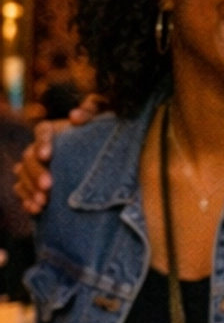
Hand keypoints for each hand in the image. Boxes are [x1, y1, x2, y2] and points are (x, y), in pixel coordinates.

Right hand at [14, 98, 101, 217]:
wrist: (100, 163)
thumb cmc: (99, 136)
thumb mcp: (101, 121)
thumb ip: (90, 113)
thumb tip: (75, 117)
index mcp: (53, 131)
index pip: (42, 132)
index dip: (42, 143)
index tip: (47, 155)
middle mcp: (39, 148)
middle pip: (29, 157)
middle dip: (36, 172)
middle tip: (48, 185)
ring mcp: (34, 167)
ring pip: (24, 176)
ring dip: (31, 189)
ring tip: (44, 201)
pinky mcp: (34, 185)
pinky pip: (24, 192)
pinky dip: (28, 201)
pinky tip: (37, 210)